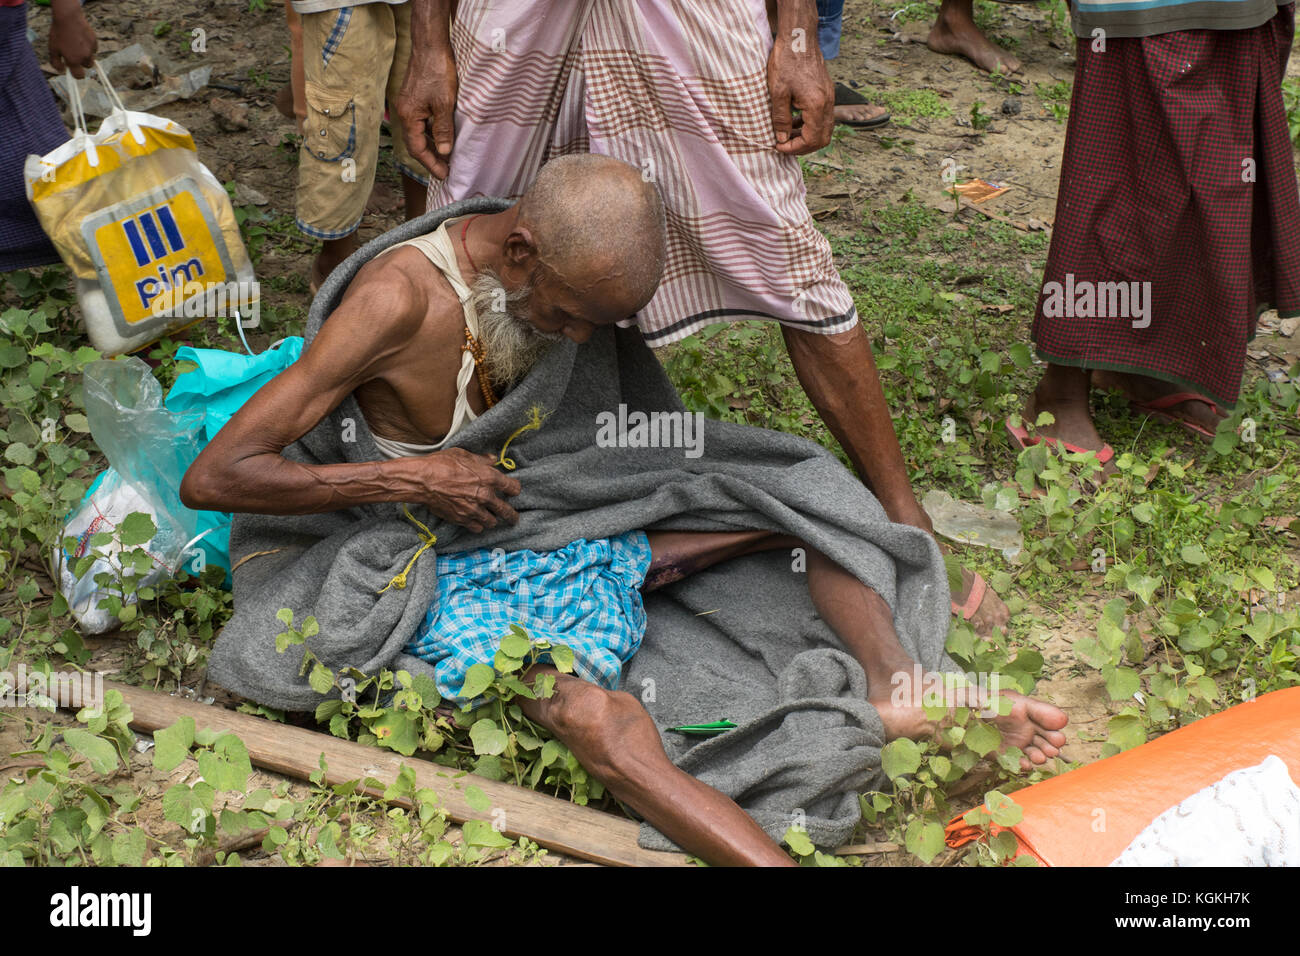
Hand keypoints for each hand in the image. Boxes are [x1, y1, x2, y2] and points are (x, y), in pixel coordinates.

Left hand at [49, 0, 96, 78]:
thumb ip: (56, 62)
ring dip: (86, 55)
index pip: (79, 76)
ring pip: (91, 58)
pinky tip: (81, 39)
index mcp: (73, 60)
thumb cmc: (59, 33)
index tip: (73, 70)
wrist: (68, 18)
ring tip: (78, 45)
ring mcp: (91, 50)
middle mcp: (84, 57)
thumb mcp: (52, 48)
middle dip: (82, 63)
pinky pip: (94, 48)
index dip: (76, 74)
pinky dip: (89, 46)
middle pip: (87, 67)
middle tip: (74, 54)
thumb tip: (62, 71)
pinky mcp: (95, 42)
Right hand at [395, 43, 457, 179]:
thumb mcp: (445, 103)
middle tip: (446, 171)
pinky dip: (431, 133)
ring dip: (431, 146)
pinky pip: (421, 123)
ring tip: (446, 159)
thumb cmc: (437, 71)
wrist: (430, 45)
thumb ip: (443, 129)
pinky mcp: (414, 98)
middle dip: (430, 159)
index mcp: (408, 115)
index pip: (417, 149)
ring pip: (418, 133)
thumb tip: (445, 152)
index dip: (431, 164)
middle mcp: (404, 112)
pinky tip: (442, 138)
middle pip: (415, 143)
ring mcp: (408, 105)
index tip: (444, 175)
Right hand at [416, 448, 519, 532]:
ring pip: (492, 522)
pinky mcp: (462, 520)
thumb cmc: (441, 464)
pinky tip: (475, 521)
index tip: (513, 491)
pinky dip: (477, 525)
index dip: (514, 489)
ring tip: (490, 517)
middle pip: (507, 512)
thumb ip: (481, 460)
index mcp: (489, 478)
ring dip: (492, 519)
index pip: (514, 488)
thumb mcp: (464, 454)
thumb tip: (492, 460)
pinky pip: (477, 528)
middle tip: (513, 518)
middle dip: (511, 515)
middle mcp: (485, 496)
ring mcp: (474, 510)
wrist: (422, 480)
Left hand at [767, 32, 832, 154]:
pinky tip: (794, 121)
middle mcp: (827, 103)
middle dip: (803, 147)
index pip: (812, 139)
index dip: (795, 148)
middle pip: (822, 138)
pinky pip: (822, 117)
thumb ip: (781, 119)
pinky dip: (810, 125)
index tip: (779, 147)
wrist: (798, 38)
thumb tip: (782, 140)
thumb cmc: (786, 61)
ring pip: (824, 129)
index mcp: (817, 105)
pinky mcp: (826, 93)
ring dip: (807, 136)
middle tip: (785, 146)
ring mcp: (829, 98)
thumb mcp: (778, 93)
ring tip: (787, 135)